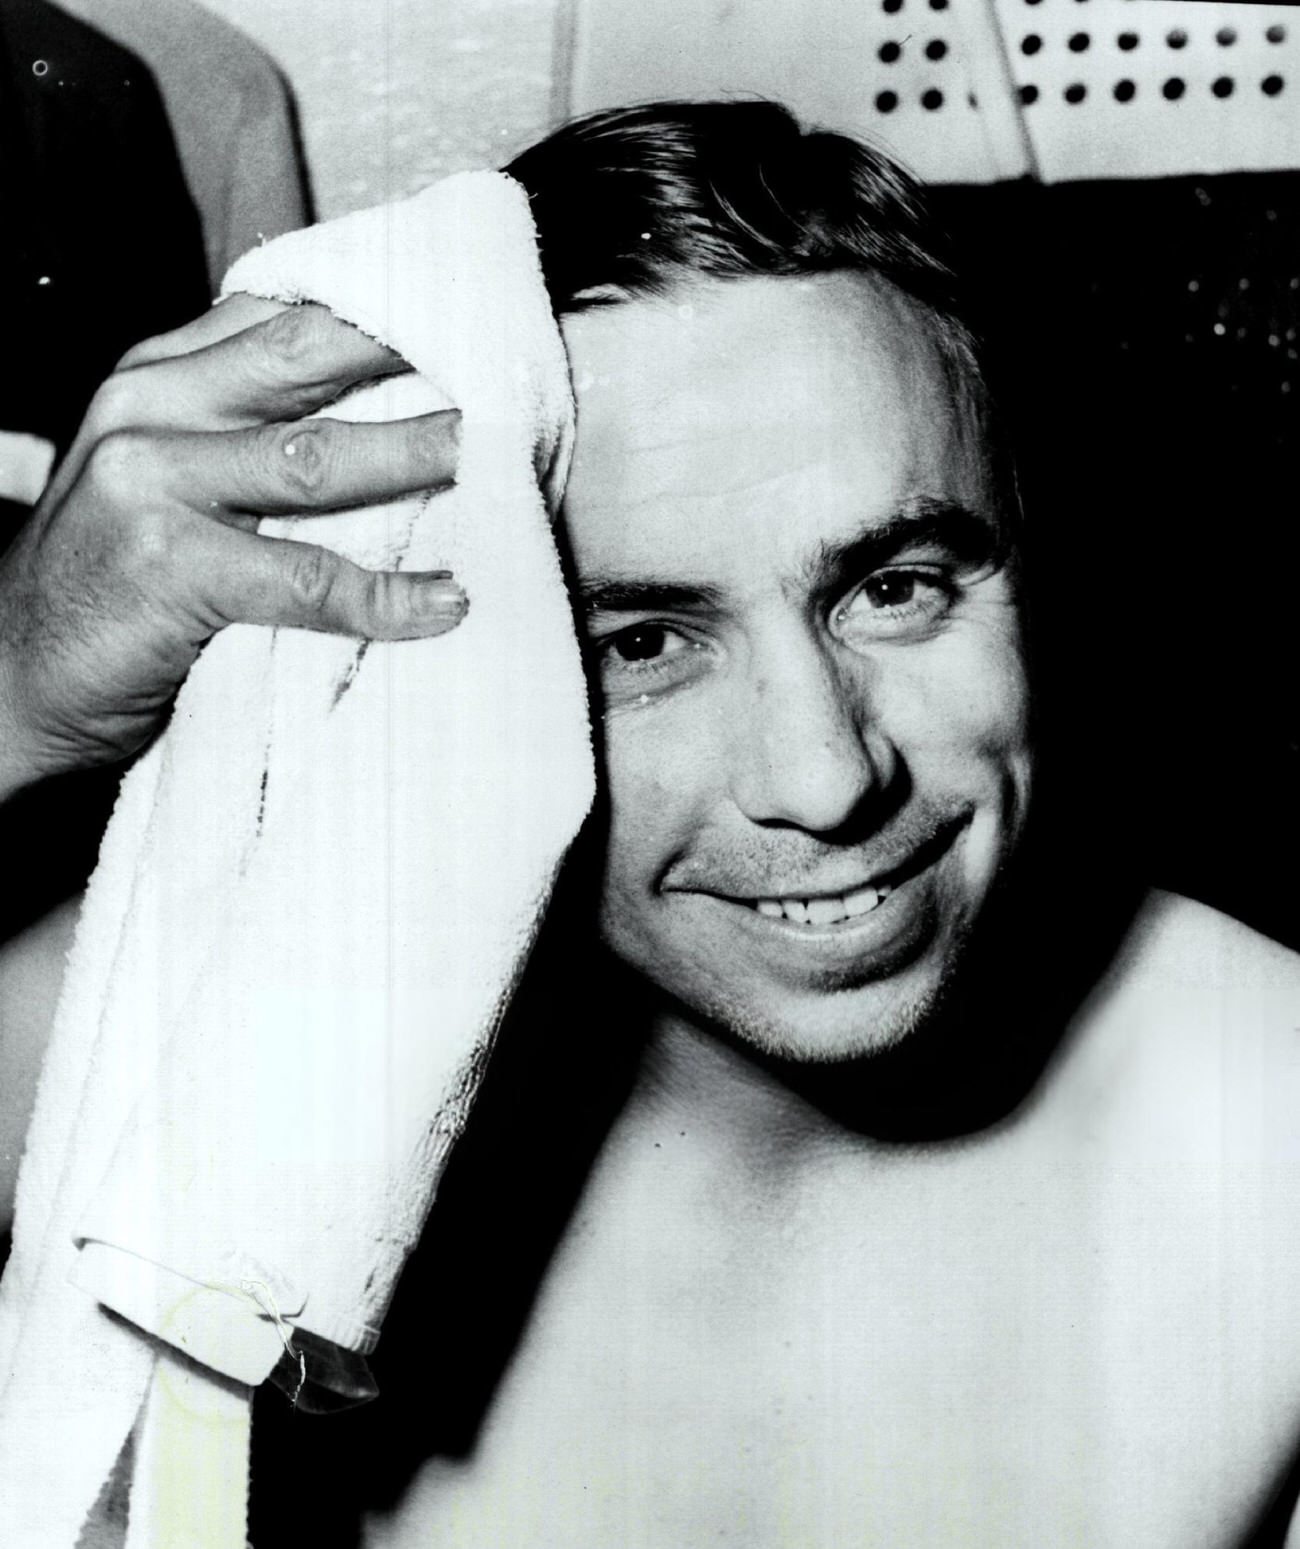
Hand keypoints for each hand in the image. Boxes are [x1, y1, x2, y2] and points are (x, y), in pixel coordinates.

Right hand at [0, 298, 463, 799]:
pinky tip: (447, 601)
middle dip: (416, 353)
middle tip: (509, 363)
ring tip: (498, 459)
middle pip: (308, 357)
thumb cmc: (114, 579)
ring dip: (419, 455)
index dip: (384, 308)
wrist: (5, 674)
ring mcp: (152, 482)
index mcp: (161, 374)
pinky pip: (303, 578)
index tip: (472, 312)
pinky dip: (385, 595)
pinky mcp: (167, 566)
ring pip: (317, 457)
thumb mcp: (171, 476)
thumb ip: (250, 434)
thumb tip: (389, 418)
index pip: (284, 314)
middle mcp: (152, 407)